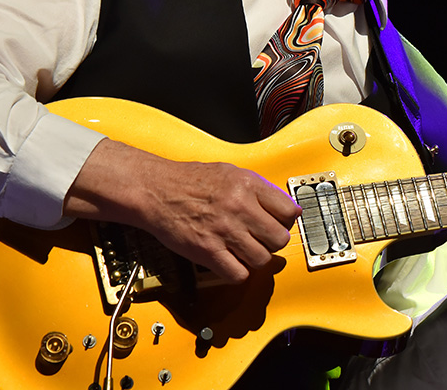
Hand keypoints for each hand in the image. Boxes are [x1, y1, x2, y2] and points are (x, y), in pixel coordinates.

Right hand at [66, 138, 300, 283]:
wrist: (156, 190)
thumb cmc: (191, 181)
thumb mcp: (231, 172)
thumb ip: (259, 189)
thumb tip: (286, 207)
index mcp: (248, 185)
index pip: (289, 211)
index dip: (286, 221)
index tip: (279, 224)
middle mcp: (239, 207)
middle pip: (279, 239)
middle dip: (272, 242)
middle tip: (261, 240)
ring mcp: (224, 230)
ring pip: (262, 259)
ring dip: (255, 259)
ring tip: (244, 251)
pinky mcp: (208, 251)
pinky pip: (238, 274)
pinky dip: (237, 272)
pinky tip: (230, 262)